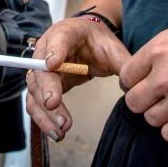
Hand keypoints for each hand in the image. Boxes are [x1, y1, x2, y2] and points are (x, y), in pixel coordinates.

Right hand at [25, 16, 130, 141]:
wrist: (88, 41)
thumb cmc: (97, 42)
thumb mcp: (112, 48)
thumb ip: (122, 63)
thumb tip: (132, 86)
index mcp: (66, 33)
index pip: (58, 39)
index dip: (54, 51)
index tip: (53, 64)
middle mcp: (47, 50)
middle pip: (40, 70)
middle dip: (46, 88)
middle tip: (54, 105)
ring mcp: (41, 70)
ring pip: (35, 91)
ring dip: (44, 112)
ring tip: (61, 130)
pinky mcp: (43, 87)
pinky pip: (36, 104)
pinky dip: (43, 119)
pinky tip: (56, 133)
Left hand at [120, 10, 167, 142]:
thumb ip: (163, 52)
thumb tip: (150, 71)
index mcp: (159, 49)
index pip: (126, 76)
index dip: (135, 81)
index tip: (146, 83)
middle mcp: (165, 75)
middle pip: (134, 102)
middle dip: (145, 100)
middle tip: (161, 97)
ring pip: (151, 119)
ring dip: (162, 115)